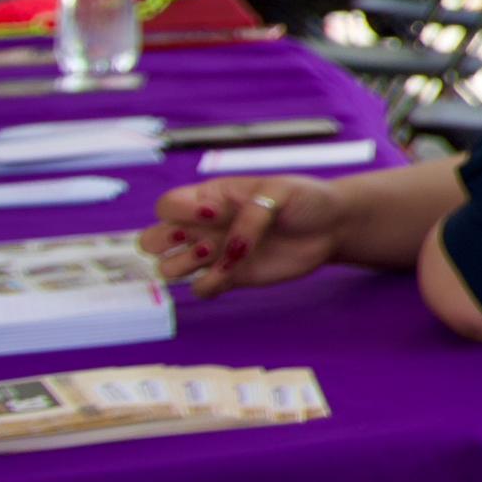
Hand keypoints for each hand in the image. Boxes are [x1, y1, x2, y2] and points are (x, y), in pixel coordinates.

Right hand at [146, 175, 348, 296]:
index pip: (165, 206)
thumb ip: (250, 213)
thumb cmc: (303, 200)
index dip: (179, 213)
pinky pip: (198, 289)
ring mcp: (214, 254)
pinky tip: (230, 276)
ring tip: (216, 255)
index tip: (214, 214)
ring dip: (183, 265)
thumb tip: (228, 245)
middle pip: (151, 240)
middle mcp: (203, 227)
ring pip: (167, 268)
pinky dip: (207, 286)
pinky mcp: (230, 278)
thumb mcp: (279, 192)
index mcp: (209, 197)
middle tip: (201, 240)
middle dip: (165, 243)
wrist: (330, 227)